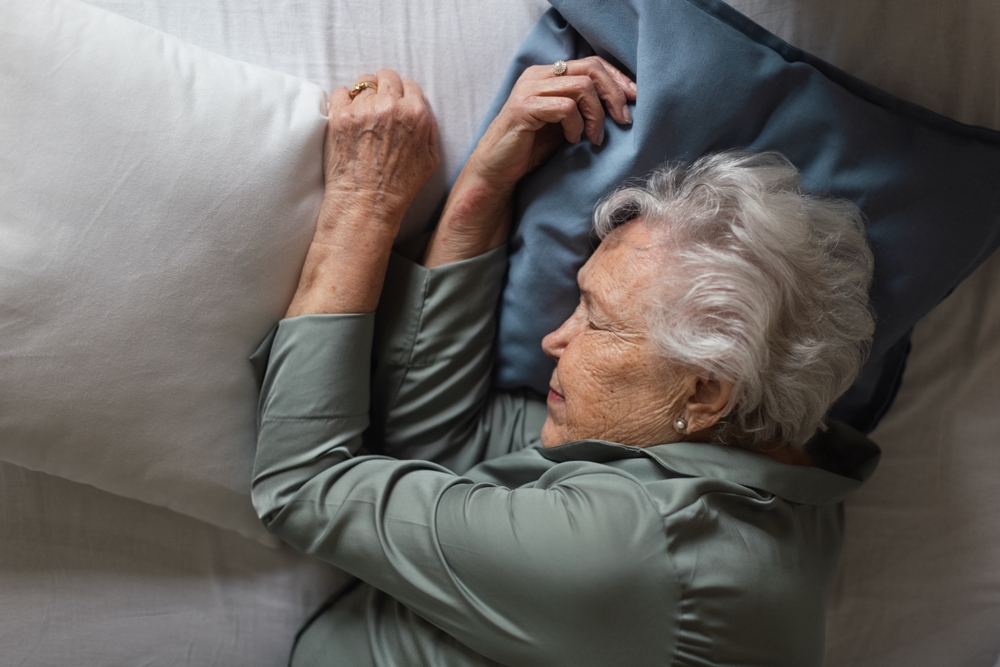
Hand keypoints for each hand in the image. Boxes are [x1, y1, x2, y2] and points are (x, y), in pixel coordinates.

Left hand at [285, 71, 438, 315]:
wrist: (366, 205)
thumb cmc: (399, 188)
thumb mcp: (430, 161)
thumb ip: (429, 129)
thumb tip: (420, 110)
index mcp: (417, 114)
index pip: (409, 85)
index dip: (401, 94)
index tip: (394, 104)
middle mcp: (392, 106)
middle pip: (386, 77)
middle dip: (382, 88)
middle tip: (375, 105)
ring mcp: (364, 109)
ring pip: (362, 84)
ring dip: (362, 96)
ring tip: (360, 116)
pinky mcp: (340, 115)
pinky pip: (340, 92)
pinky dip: (341, 101)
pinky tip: (345, 118)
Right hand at [422, 57, 634, 267]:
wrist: (495, 172)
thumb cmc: (530, 150)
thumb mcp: (564, 125)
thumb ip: (584, 108)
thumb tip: (621, 103)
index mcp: (547, 74)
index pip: (591, 63)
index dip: (617, 79)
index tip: (635, 99)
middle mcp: (537, 75)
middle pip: (590, 69)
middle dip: (614, 95)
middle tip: (623, 120)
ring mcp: (529, 89)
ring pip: (581, 87)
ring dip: (596, 114)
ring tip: (594, 138)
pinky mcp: (524, 108)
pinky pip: (565, 107)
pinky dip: (576, 125)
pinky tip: (572, 140)